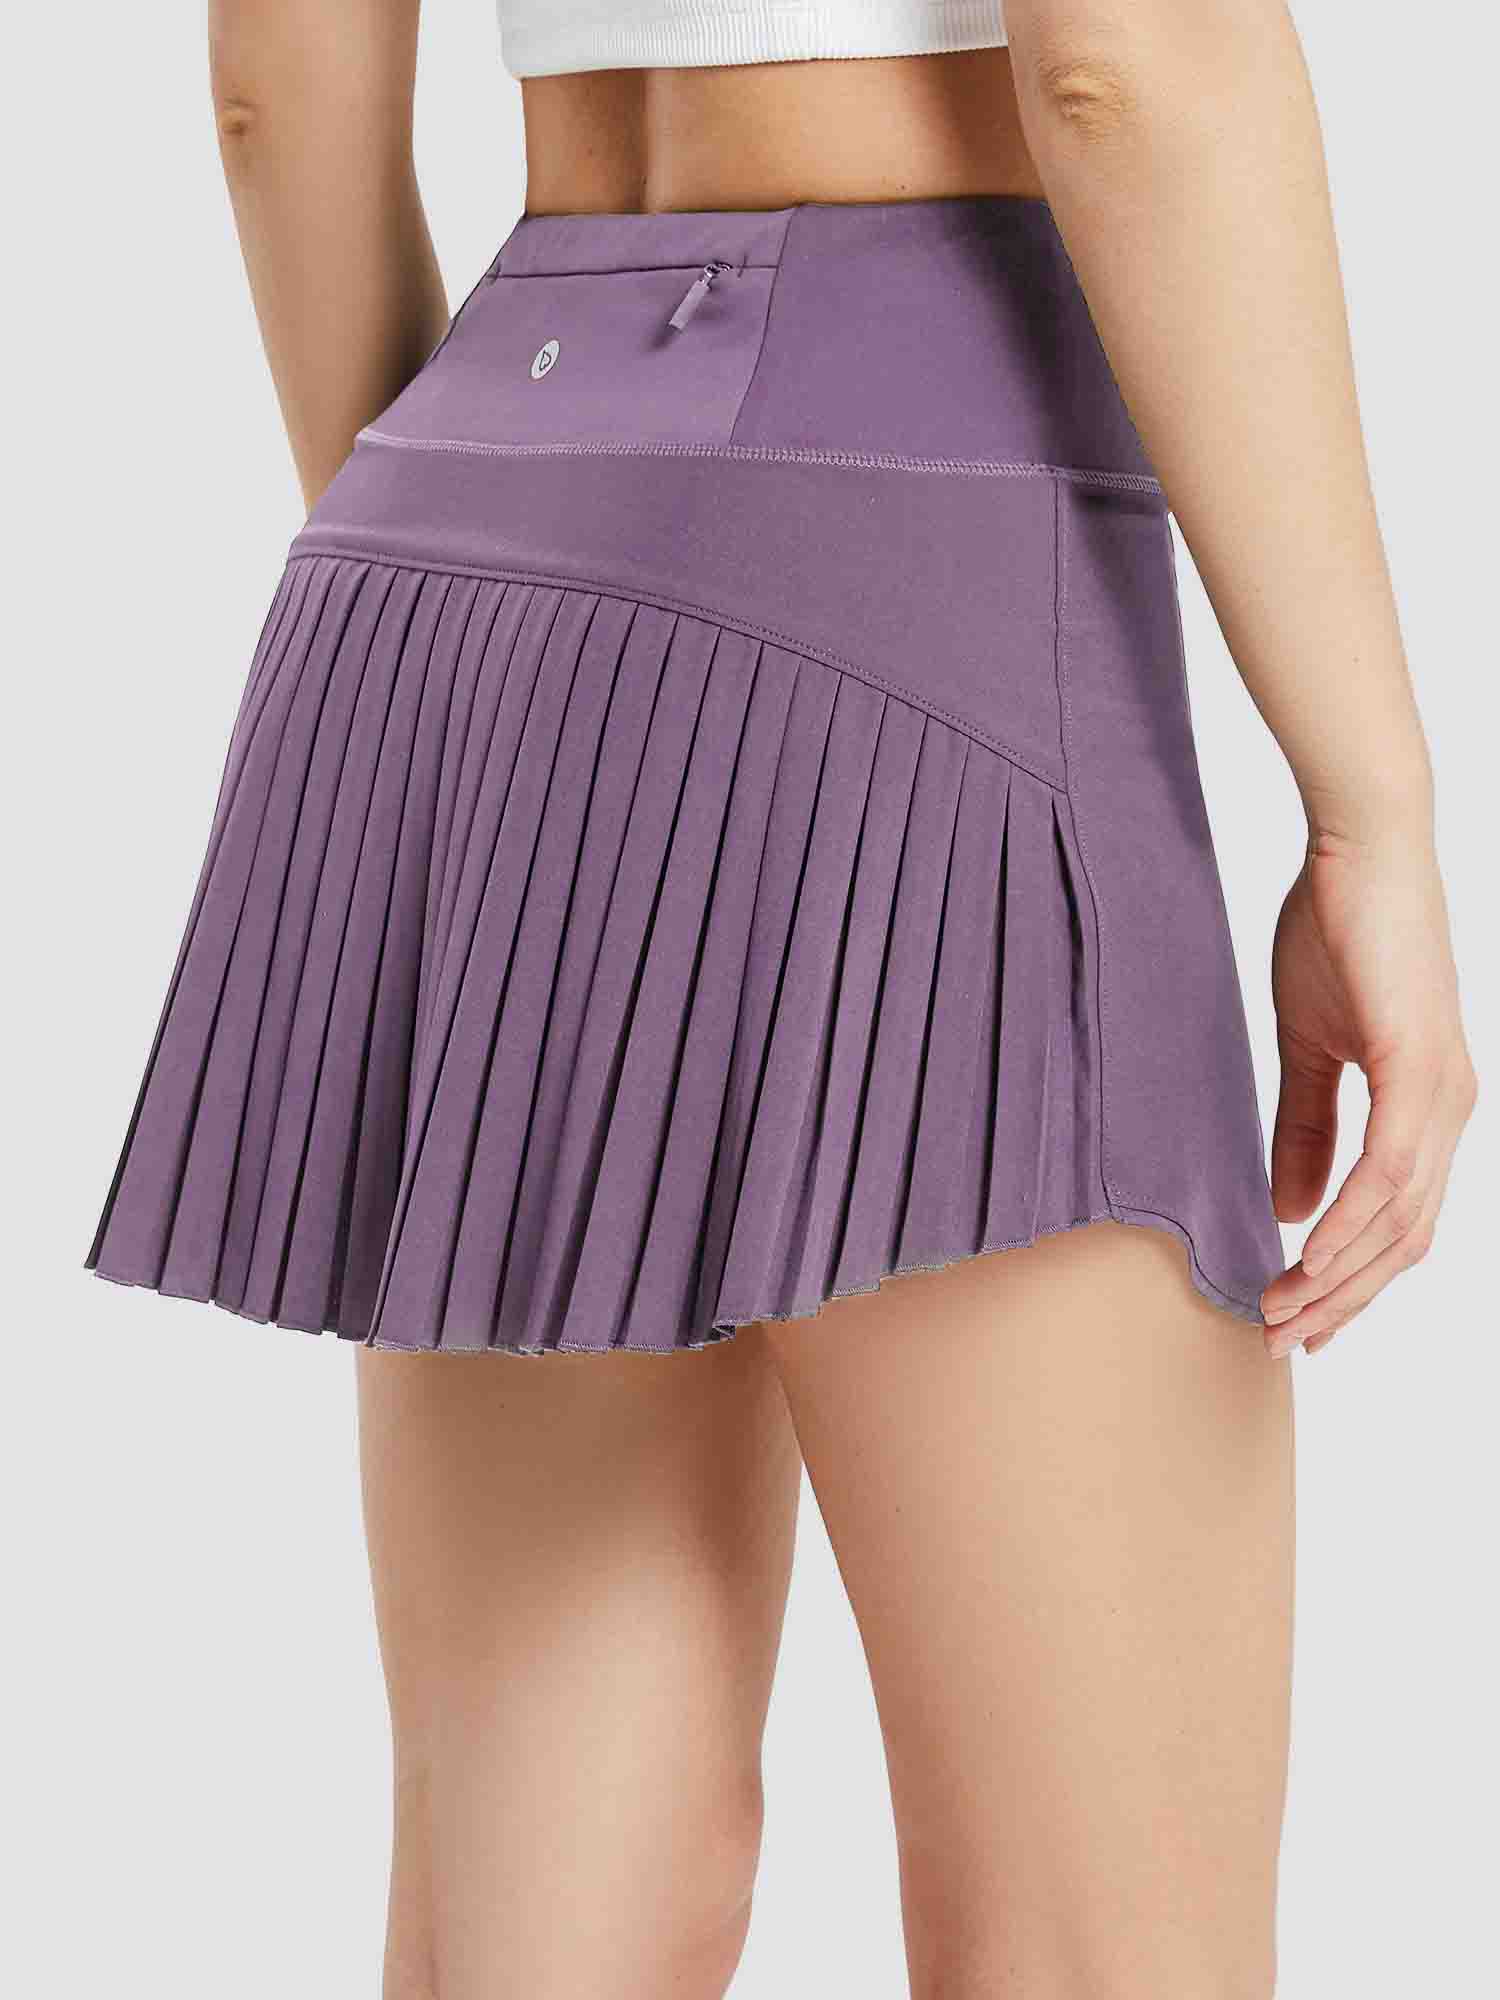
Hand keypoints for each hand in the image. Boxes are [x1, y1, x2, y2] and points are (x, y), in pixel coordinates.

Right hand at [1258, 827, 1476, 1356]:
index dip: (1350, 1283)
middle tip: (1279, 1338)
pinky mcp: (1419, 1068)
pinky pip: (1388, 1170)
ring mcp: (1442, 1094)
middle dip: (1341, 1301)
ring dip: (1338, 1276)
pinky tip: (1307, 1250)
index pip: (1398, 1224)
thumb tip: (1292, 1210)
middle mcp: (1449, 1113)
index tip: (1296, 1320)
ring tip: (1279, 1309)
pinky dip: (1349, 1220)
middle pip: (1404, 1242)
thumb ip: (1303, 1127)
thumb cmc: (1337, 933)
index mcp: (1428, 1110)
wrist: (1359, 850)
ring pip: (1400, 1220)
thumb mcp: (1308, 1046)